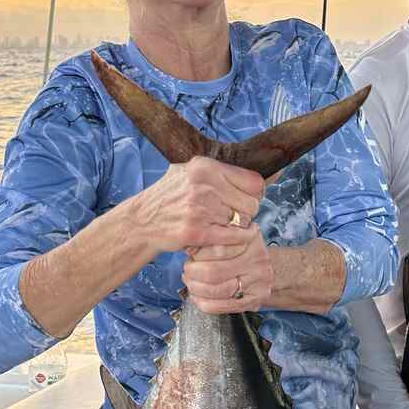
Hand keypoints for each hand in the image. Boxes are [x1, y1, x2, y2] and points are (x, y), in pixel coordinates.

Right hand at [130, 156, 263, 258]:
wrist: (142, 221)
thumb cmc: (171, 197)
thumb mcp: (190, 172)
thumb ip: (220, 172)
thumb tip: (266, 176)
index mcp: (205, 167)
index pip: (254, 182)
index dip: (255, 194)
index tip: (247, 200)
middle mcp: (203, 185)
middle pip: (251, 204)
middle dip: (247, 213)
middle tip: (234, 216)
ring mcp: (200, 209)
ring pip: (243, 222)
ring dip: (239, 227)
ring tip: (224, 225)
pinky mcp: (197, 232)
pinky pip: (233, 238)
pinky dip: (238, 241)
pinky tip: (232, 239)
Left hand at [183, 224, 274, 313]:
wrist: (274, 269)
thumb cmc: (246, 251)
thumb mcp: (234, 235)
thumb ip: (214, 238)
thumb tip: (188, 247)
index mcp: (250, 240)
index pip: (215, 249)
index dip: (197, 253)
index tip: (190, 252)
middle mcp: (256, 260)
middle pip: (212, 272)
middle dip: (192, 273)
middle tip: (188, 270)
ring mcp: (257, 283)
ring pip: (215, 290)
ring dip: (195, 288)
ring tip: (191, 282)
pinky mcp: (254, 301)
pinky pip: (221, 306)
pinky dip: (203, 303)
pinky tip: (197, 297)